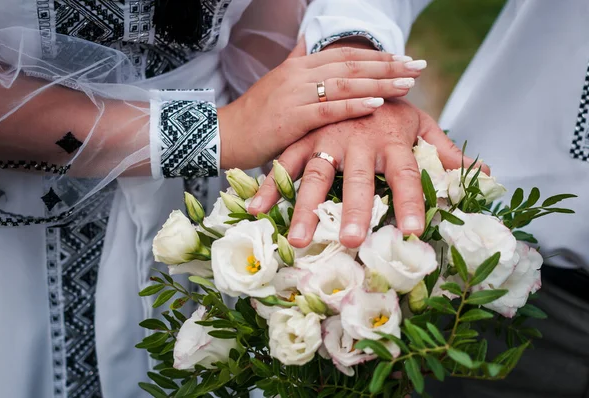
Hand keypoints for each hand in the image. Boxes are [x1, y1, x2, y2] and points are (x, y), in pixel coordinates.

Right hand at [218, 41, 426, 169]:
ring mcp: (294, 94)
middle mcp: (299, 74)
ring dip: (379, 82)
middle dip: (387, 65)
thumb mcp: (278, 85)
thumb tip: (308, 42)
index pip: (345, 54)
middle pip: (350, 64)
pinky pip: (328, 109)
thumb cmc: (255, 116)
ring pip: (344, 84)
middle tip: (418, 67)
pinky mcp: (290, 118)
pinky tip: (377, 104)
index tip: (404, 59)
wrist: (224, 134)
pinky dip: (354, 105)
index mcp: (298, 65)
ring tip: (408, 83)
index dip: (377, 56)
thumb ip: (297, 64)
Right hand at [249, 99, 488, 247]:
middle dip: (355, 209)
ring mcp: (327, 137)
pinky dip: (269, 186)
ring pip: (316, 174)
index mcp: (392, 139)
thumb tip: (485, 175)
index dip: (412, 201)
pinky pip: (284, 163)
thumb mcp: (421, 124)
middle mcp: (359, 139)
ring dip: (306, 207)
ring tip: (299, 239)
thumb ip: (445, 151)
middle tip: (352, 241)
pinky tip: (258, 210)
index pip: (407, 174)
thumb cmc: (392, 110)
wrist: (357, 70)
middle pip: (358, 178)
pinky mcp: (304, 137)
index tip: (415, 231)